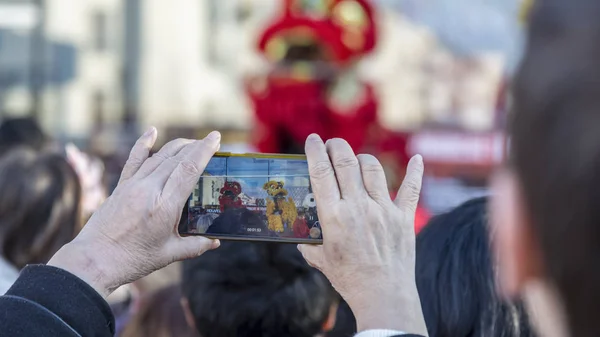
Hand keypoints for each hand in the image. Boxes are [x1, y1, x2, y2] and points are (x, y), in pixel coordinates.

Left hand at [48, 128, 220, 297]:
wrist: (94, 260)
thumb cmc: (133, 260)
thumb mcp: (169, 254)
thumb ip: (195, 245)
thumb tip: (215, 242)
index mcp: (165, 206)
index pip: (189, 169)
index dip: (204, 150)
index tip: (216, 138)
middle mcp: (149, 190)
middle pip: (177, 158)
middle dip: (196, 146)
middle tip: (211, 141)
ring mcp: (133, 185)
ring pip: (159, 156)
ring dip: (178, 146)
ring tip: (192, 143)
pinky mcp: (121, 186)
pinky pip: (134, 160)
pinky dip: (144, 144)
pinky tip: (152, 131)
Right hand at [298, 135, 427, 335]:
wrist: (383, 296)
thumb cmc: (349, 279)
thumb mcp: (322, 260)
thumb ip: (310, 245)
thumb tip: (301, 239)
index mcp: (334, 217)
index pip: (321, 173)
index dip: (315, 151)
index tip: (313, 140)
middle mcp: (359, 207)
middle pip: (346, 162)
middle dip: (336, 147)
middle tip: (332, 145)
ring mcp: (384, 210)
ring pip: (373, 169)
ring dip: (362, 159)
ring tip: (356, 161)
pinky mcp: (403, 217)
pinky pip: (411, 189)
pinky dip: (416, 172)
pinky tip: (417, 159)